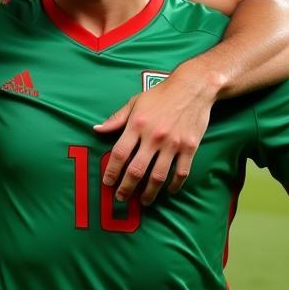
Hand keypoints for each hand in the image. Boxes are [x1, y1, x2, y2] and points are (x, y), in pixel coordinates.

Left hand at [95, 71, 215, 204]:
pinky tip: (169, 191)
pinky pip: (181, 172)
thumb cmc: (160, 95)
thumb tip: (96, 129)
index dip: (111, 171)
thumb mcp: (134, 103)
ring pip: (158, 176)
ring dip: (149, 192)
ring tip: (143, 201)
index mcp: (136, 125)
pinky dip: (174, 185)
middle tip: (121, 198)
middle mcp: (153, 137)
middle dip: (126, 187)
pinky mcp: (190, 147)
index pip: (119, 154)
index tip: (107, 182)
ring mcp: (173, 144)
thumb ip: (116, 119)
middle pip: (136, 170)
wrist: (192, 88)